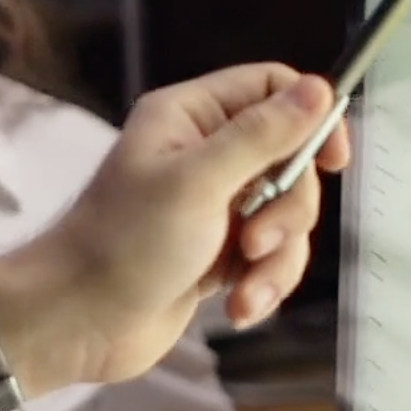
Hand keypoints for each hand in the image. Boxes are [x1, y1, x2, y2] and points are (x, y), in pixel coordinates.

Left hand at [0, 64, 344, 390]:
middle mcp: (201, 154)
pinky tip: (238, 308)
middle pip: (290, 161)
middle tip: (254, 242)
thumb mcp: (198, 182)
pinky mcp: (217, 254)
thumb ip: (261, 136)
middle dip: (287, 211)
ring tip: (243, 290)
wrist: (78, 322)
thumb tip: (319, 89)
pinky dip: (262, 284)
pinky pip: (268, 258)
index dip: (310, 117)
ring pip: (285, 217)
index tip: (331, 161)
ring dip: (277, 259)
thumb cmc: (124, 243)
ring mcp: (211, 206)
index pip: (270, 88)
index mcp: (189, 117)